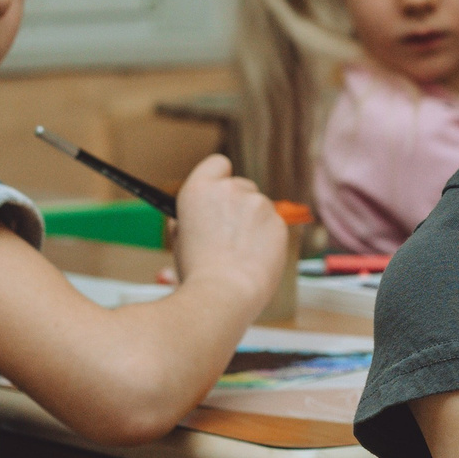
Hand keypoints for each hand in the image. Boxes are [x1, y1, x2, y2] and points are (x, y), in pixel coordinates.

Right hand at [167, 155, 287, 315]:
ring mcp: (257, 204)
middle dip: (239, 204)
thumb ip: (189, 220)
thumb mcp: (179, 240)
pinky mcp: (278, 222)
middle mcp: (230, 189)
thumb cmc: (197, 272)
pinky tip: (255, 259)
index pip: (217, 164)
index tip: (219, 193)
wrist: (224, 293)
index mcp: (199, 190)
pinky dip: (267, 238)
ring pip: (260, 208)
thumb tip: (191, 219)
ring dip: (254, 223)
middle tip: (231, 233)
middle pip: (242, 186)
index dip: (219, 178)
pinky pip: (273, 226)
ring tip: (242, 253)